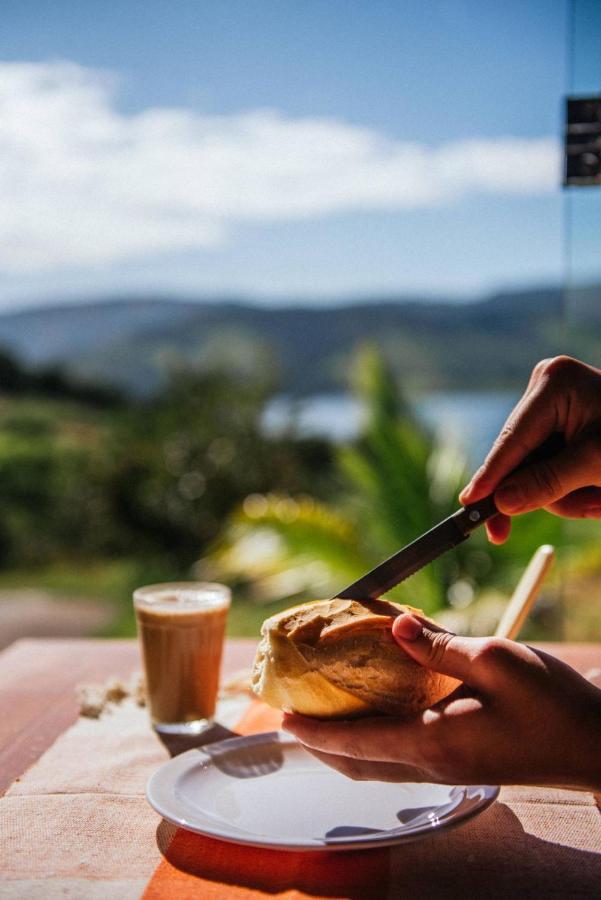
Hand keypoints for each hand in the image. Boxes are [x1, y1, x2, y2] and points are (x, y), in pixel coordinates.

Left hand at [283, 613, 600, 789]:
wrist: (595, 744)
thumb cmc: (553, 704)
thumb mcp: (499, 661)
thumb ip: (441, 645)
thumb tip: (394, 625)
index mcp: (436, 742)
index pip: (359, 742)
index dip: (317, 733)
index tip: (283, 721)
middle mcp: (434, 762)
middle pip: (360, 761)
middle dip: (321, 743)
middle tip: (293, 714)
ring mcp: (448, 767)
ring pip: (378, 762)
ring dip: (345, 742)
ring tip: (323, 711)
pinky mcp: (461, 760)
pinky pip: (401, 754)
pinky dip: (375, 737)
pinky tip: (377, 708)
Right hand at [459, 355, 600, 542]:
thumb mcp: (596, 463)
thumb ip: (547, 482)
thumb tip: (501, 502)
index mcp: (553, 383)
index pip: (513, 440)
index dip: (491, 476)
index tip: (470, 505)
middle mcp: (545, 390)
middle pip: (521, 459)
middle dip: (553, 492)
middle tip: (591, 508)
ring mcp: (551, 409)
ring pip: (534, 471)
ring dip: (571, 495)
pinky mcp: (559, 428)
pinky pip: (547, 470)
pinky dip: (574, 489)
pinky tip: (598, 492)